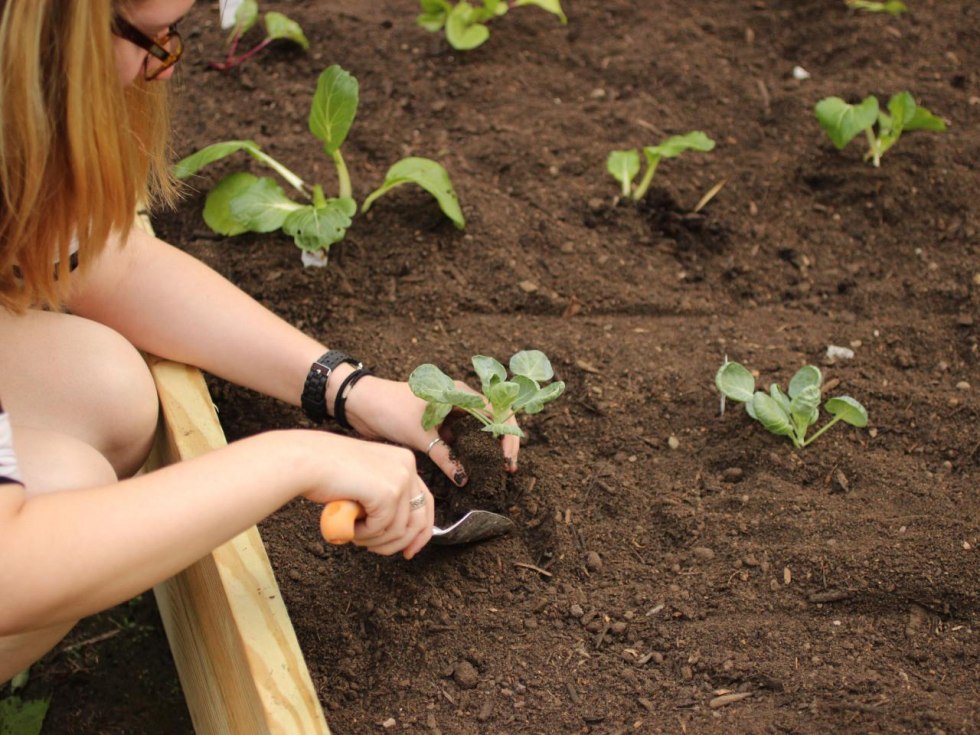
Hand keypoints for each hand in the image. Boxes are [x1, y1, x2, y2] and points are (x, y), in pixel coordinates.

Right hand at [300, 434, 432, 558]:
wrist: (306, 461)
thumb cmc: (327, 472)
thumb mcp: (366, 481)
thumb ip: (385, 498)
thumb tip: (401, 531)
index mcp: (404, 460)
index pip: (425, 502)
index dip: (420, 531)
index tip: (409, 551)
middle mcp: (407, 466)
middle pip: (419, 518)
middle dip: (402, 543)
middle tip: (379, 552)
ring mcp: (400, 478)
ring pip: (400, 529)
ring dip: (376, 540)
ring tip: (354, 534)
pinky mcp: (388, 492)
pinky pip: (382, 529)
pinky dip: (364, 535)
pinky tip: (349, 526)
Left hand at [342, 376, 520, 483]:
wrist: (361, 405)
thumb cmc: (390, 410)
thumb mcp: (421, 435)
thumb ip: (445, 457)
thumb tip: (464, 479)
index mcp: (459, 393)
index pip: (497, 411)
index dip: (508, 435)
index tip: (507, 458)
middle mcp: (458, 400)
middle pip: (492, 421)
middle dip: (502, 443)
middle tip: (506, 468)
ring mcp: (448, 413)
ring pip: (477, 431)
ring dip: (486, 449)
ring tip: (495, 471)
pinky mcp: (437, 425)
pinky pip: (460, 439)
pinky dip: (468, 452)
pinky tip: (471, 469)